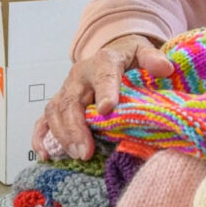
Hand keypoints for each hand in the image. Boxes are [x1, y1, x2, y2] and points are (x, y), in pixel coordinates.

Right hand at [32, 35, 174, 160]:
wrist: (110, 54)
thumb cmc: (127, 58)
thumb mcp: (142, 52)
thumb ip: (152, 58)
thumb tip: (165, 68)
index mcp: (102, 62)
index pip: (103, 75)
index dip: (105, 91)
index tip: (108, 109)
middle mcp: (79, 76)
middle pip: (72, 100)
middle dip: (77, 127)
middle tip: (86, 150)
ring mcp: (66, 90)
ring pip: (55, 111)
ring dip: (63, 135)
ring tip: (77, 154)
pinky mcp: (58, 104)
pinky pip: (44, 120)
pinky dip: (41, 136)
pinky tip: (46, 154)